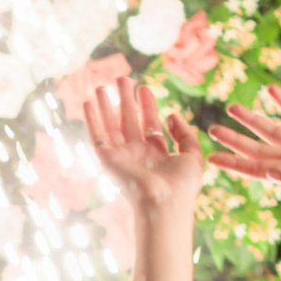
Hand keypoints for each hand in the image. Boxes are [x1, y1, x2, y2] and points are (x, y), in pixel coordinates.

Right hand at [77, 66, 204, 213]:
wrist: (165, 202)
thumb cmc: (182, 185)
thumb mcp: (192, 155)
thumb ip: (185, 134)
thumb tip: (172, 116)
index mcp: (156, 155)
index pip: (149, 125)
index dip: (146, 106)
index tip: (144, 88)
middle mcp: (137, 155)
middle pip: (129, 121)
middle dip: (125, 100)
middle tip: (122, 79)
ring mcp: (121, 157)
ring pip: (111, 126)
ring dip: (106, 106)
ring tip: (102, 86)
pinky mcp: (108, 160)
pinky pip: (97, 137)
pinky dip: (92, 120)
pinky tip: (88, 104)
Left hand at [206, 86, 280, 203]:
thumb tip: (271, 175)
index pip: (256, 170)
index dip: (233, 163)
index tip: (211, 158)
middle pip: (258, 148)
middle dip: (235, 139)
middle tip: (212, 129)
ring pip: (272, 129)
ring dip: (253, 118)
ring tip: (232, 107)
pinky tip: (271, 90)